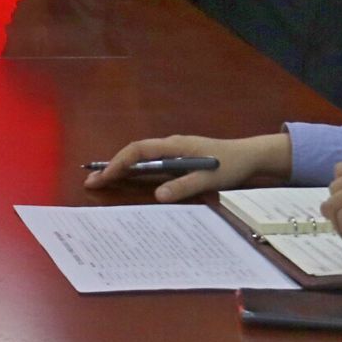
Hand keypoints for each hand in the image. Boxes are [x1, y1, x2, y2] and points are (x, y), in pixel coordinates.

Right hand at [85, 133, 291, 202]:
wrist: (250, 156)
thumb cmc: (231, 165)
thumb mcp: (210, 178)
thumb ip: (184, 186)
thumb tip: (157, 195)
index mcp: (174, 146)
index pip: (138, 150)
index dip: (119, 162)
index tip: (104, 176)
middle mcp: (170, 146)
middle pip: (134, 153)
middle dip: (112, 166)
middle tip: (91, 181)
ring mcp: (173, 152)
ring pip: (141, 158)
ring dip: (122, 169)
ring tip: (103, 182)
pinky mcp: (178, 160)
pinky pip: (150, 164)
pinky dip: (135, 171)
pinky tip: (129, 182)